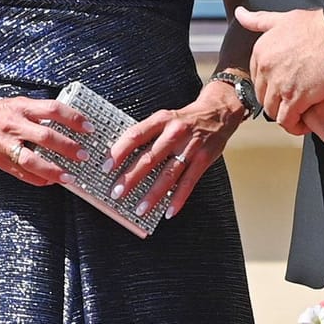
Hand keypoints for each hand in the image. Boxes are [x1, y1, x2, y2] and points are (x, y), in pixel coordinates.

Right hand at [0, 89, 89, 186]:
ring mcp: (5, 143)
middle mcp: (14, 124)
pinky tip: (49, 182)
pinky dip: (37, 179)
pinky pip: (21, 173)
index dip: (73, 118)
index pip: (53, 109)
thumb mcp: (16, 103)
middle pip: (46, 136)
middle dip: (68, 147)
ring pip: (32, 160)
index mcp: (21, 107)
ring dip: (53, 170)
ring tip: (69, 177)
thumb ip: (37, 112)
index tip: (88, 127)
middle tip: (83, 155)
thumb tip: (64, 122)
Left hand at [107, 77, 244, 218]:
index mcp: (161, 120)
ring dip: (153, 194)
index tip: (105, 167)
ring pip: (168, 174)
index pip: (135, 135)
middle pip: (150, 158)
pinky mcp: (203, 160)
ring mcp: (190, 147)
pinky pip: (189, 183)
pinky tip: (168, 211)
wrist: (218, 112)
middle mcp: (175, 133)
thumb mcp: (164, 118)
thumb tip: (118, 155)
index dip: (119, 152)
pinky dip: (178, 199)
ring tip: (140, 209)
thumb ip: (145, 134)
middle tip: (117, 193)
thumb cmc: (184, 120)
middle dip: (131, 178)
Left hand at [235, 7, 323, 131]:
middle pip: (263, 96)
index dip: (271, 86)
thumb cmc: (318, 25)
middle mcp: (265, 69)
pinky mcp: (295, 98)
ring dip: (285, 115)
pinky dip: (294, 126)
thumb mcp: (283, 18)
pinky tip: (306, 123)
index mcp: (260, 51)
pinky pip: (287, 122)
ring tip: (301, 114)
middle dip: (277, 101)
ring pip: (272, 111)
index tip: (285, 88)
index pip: (257, 79)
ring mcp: (279, 85)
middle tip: (294, 103)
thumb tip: (238, 13)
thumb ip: (259, 20)